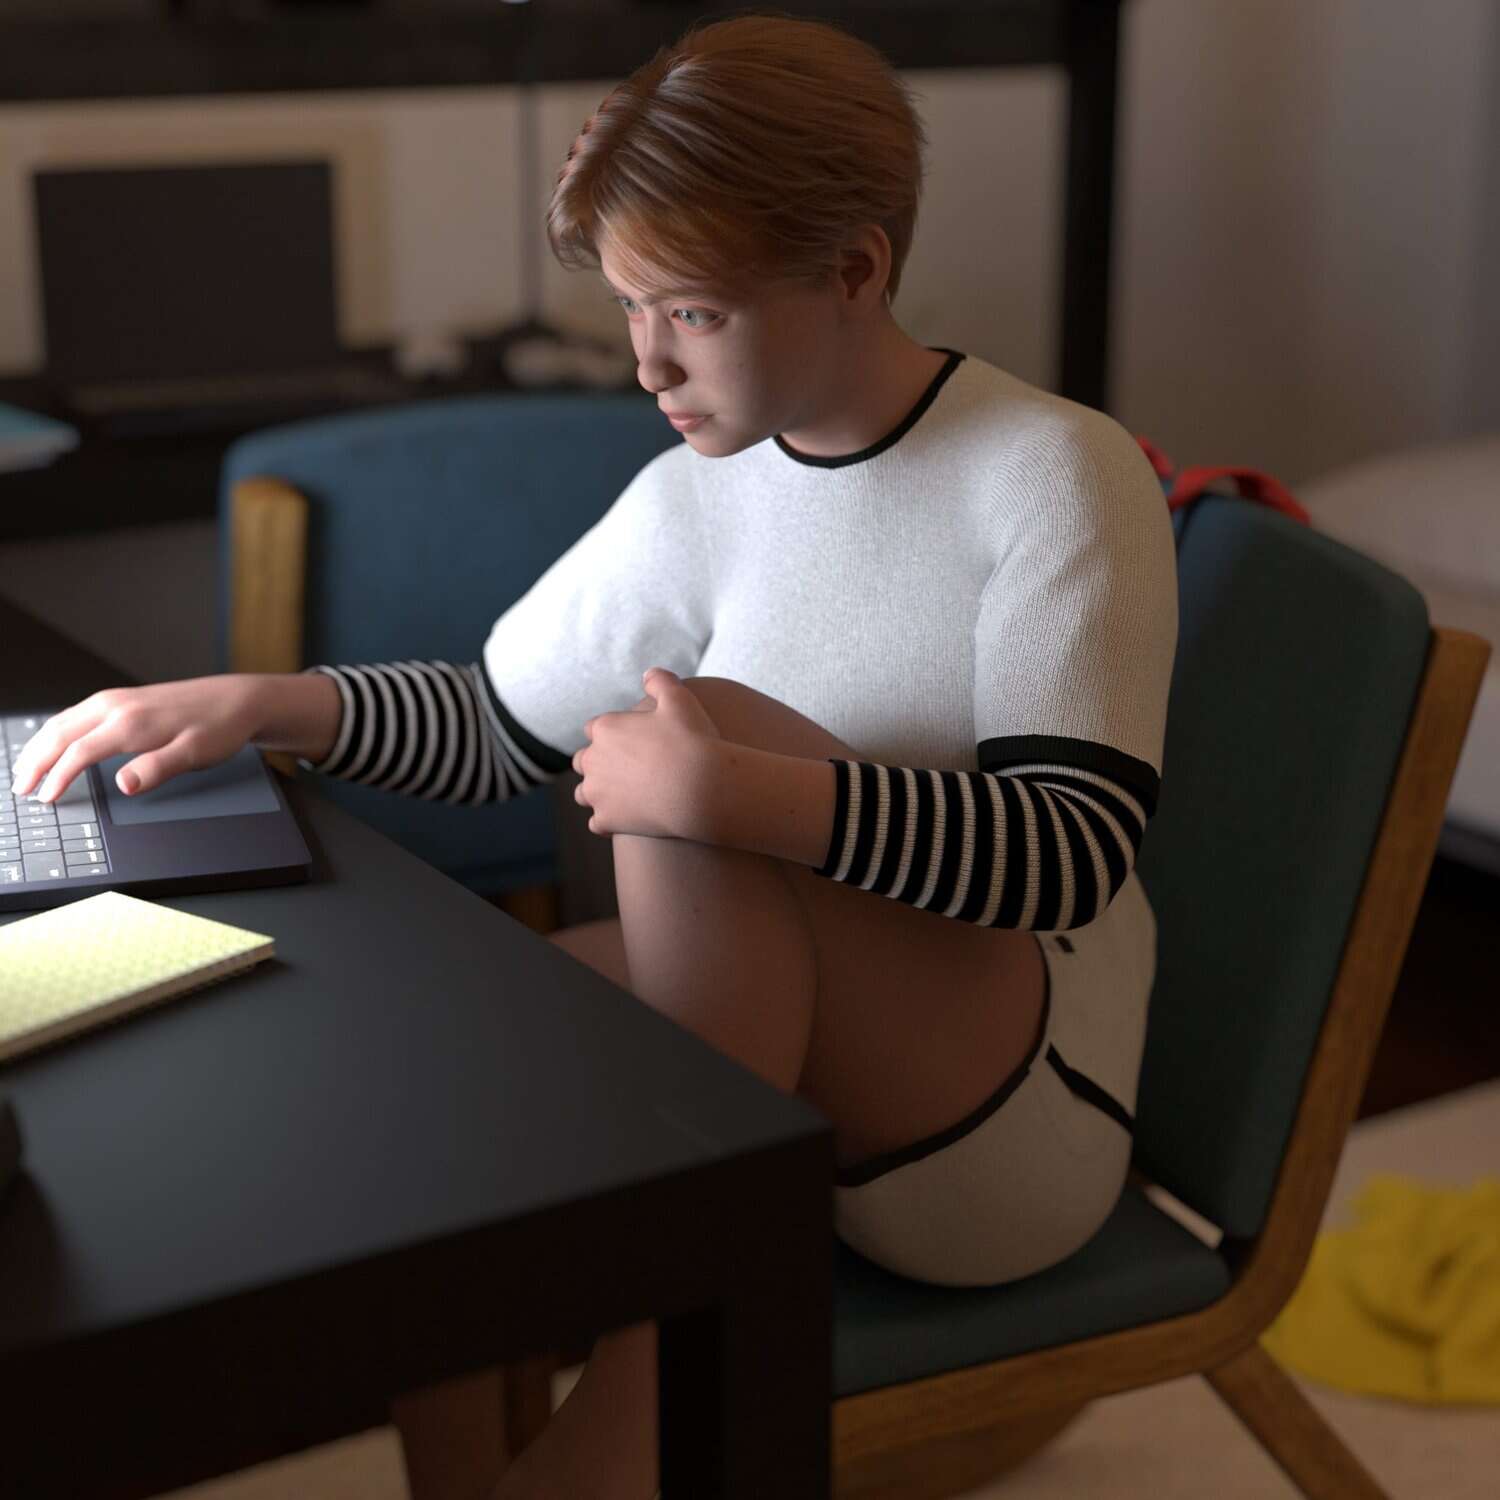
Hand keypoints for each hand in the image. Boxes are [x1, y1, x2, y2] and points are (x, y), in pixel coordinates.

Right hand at [9, 677, 261, 802]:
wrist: (237, 699)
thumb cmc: (218, 728)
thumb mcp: (195, 753)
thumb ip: (158, 768)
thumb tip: (124, 784)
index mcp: (130, 723)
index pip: (78, 752)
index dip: (57, 777)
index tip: (44, 799)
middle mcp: (117, 706)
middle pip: (60, 733)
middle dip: (35, 761)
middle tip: (20, 788)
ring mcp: (117, 700)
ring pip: (64, 721)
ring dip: (41, 746)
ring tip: (25, 770)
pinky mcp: (122, 699)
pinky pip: (77, 715)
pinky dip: (57, 732)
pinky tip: (53, 743)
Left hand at [572, 668, 721, 839]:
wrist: (701, 789)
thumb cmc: (692, 741)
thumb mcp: (680, 699)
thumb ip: (660, 681)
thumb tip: (649, 674)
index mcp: (605, 729)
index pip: (594, 728)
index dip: (611, 733)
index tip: (628, 740)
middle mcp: (593, 760)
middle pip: (582, 761)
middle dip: (597, 763)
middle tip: (623, 768)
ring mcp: (597, 793)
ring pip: (583, 793)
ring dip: (597, 792)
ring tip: (618, 794)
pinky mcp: (607, 821)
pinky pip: (597, 823)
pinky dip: (607, 821)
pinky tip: (622, 820)